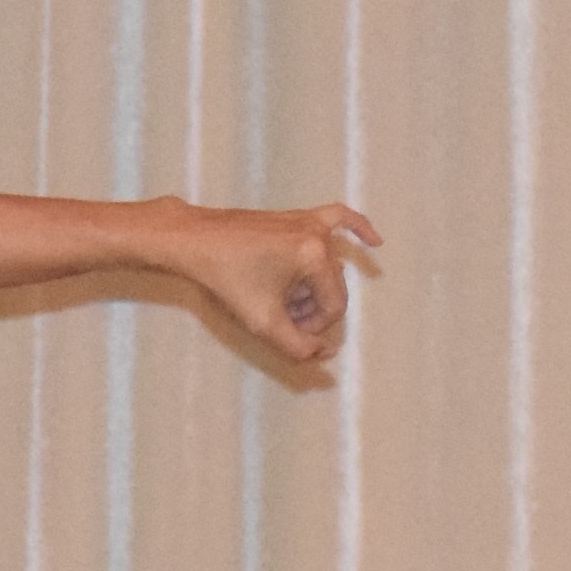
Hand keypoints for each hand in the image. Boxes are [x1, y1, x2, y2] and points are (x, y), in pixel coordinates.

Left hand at [169, 199, 378, 363]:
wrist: (194, 240)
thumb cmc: (226, 278)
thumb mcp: (261, 321)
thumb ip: (296, 346)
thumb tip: (324, 355)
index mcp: (314, 257)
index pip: (334, 306)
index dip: (314, 327)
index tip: (287, 332)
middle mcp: (318, 235)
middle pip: (332, 287)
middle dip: (310, 309)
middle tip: (278, 317)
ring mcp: (309, 221)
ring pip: (327, 267)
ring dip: (311, 288)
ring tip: (282, 300)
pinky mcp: (298, 216)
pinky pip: (339, 218)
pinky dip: (358, 230)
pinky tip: (376, 242)